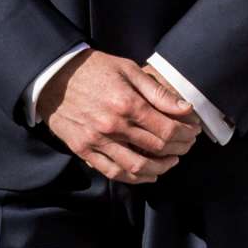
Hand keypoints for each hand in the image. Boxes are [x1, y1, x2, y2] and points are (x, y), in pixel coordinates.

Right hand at [38, 51, 200, 184]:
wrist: (54, 76)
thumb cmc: (93, 69)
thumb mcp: (128, 69)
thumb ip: (157, 91)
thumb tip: (185, 109)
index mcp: (127, 103)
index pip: (167, 129)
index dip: (186, 134)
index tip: (193, 131)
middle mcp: (113, 126)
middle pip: (156, 148)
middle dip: (179, 149)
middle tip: (187, 145)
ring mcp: (97, 141)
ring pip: (137, 167)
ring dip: (160, 168)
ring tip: (171, 162)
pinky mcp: (84, 150)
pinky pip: (113, 172)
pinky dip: (133, 178)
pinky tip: (147, 174)